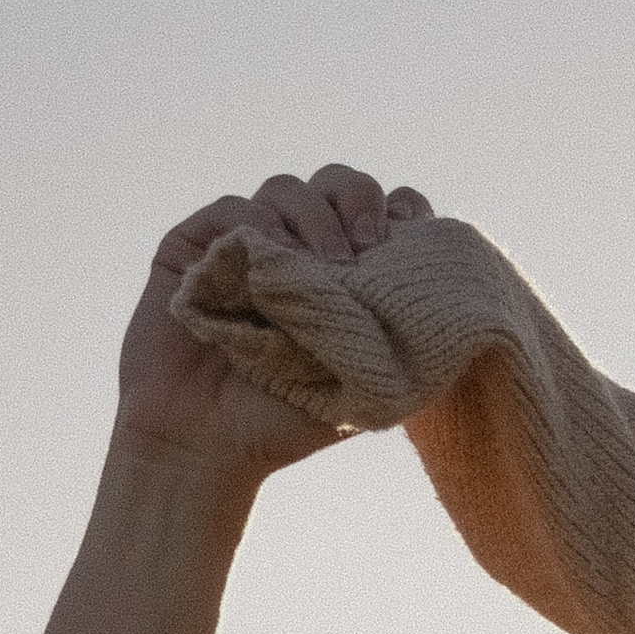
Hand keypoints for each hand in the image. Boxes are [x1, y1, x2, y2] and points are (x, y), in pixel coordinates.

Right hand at [112, 165, 432, 489]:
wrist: (206, 448)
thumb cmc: (285, 424)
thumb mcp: (361, 387)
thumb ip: (395, 340)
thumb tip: (440, 293)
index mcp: (343, 275)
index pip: (384, 213)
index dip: (401, 213)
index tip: (412, 241)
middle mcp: (297, 250)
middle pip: (339, 185)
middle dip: (359, 202)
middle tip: (367, 247)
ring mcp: (246, 243)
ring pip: (288, 189)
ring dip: (313, 217)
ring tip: (326, 265)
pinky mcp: (194, 245)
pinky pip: (232, 209)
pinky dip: (256, 225)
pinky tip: (272, 259)